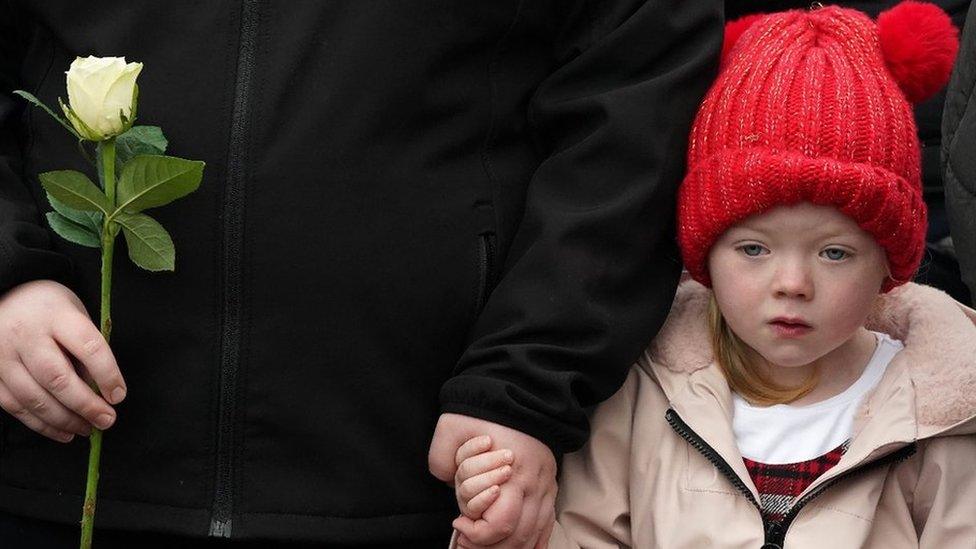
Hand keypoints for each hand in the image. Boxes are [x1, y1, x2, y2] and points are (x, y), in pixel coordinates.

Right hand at [0, 279, 125, 441]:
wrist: (3, 297)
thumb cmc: (48, 309)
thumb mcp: (74, 314)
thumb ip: (86, 347)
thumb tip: (100, 389)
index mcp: (56, 314)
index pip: (88, 346)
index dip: (107, 374)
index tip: (118, 396)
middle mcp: (26, 334)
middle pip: (57, 378)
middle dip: (86, 405)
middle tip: (106, 420)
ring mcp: (2, 355)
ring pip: (34, 397)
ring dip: (64, 420)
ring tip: (86, 429)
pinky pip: (14, 406)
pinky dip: (40, 424)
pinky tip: (61, 431)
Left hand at [429, 413, 556, 548]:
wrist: (519, 392)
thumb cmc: (484, 410)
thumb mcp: (452, 428)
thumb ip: (442, 458)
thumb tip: (446, 482)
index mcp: (512, 473)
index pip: (499, 523)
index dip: (476, 534)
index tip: (458, 523)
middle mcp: (533, 486)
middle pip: (516, 537)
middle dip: (488, 547)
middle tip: (466, 543)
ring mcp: (545, 488)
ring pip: (532, 536)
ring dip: (509, 548)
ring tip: (485, 546)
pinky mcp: (550, 488)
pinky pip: (546, 525)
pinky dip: (534, 543)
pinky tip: (520, 548)